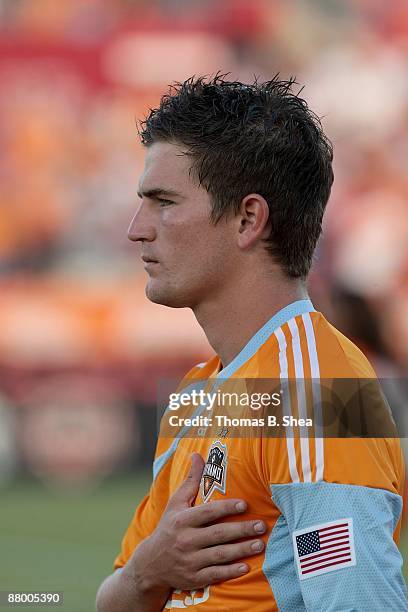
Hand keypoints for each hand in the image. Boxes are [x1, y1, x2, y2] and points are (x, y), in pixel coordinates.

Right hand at [127, 453, 265, 592]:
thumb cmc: (169, 528)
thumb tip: (198, 455)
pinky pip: (215, 574)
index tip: (244, 505)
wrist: (150, 565)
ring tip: (260, 544)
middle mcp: (185, 540)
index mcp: (182, 520)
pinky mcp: (194, 578)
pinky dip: (230, 572)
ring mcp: (190, 561)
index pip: (208, 512)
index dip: (226, 508)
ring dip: (241, 550)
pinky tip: (246, 567)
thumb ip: (191, 481)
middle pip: (218, 534)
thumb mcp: (176, 503)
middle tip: (261, 525)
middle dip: (241, 530)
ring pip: (219, 555)